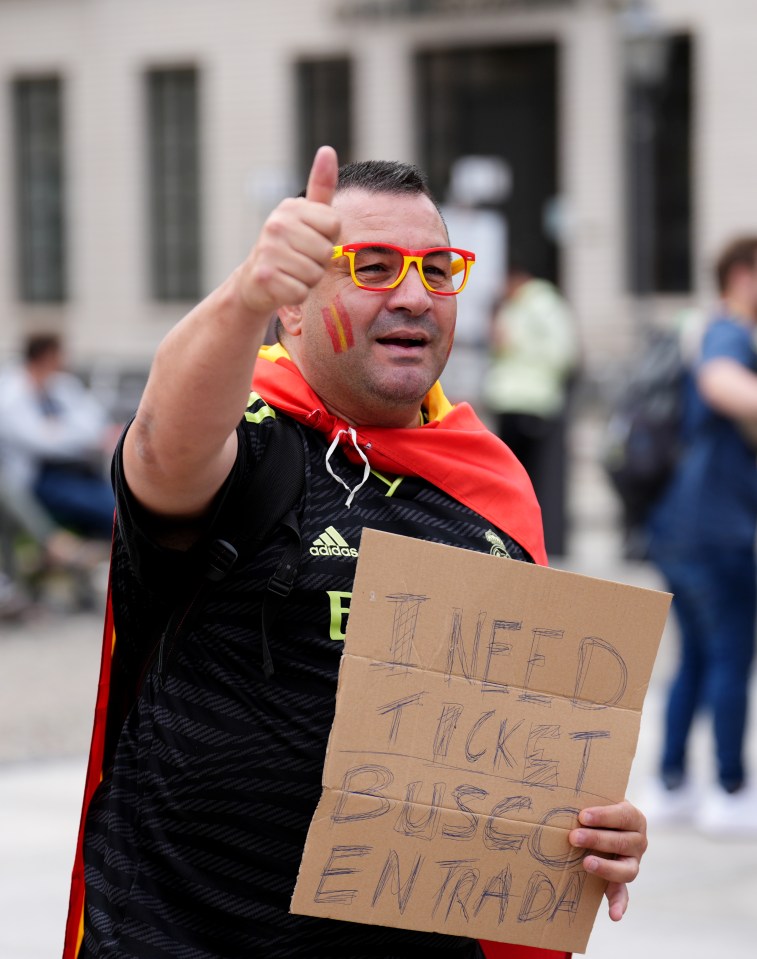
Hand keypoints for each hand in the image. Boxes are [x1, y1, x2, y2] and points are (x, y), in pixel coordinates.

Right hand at [237, 145, 340, 315]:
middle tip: (299, 260)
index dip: (327, 238)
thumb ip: (321, 187)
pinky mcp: (265, 278)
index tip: (310, 240)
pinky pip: (301, 292)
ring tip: (291, 273)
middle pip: (326, 252)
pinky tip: (282, 287)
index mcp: (290, 208)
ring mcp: (268, 250)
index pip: (334, 225)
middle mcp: (276, 224)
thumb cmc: (289, 247)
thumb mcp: (306, 217)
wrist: (255, 281)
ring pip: (315, 274)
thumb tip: (327, 150)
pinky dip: (296, 295)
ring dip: (307, 280)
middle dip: (318, 262)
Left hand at [568, 799, 647, 921]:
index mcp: (634, 818)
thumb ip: (586, 798)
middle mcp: (638, 841)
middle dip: (597, 839)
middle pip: (623, 842)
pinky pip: (624, 894)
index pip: (623, 816)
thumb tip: (558, 792)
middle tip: (573, 837)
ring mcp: (633, 862)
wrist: (605, 824)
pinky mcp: (623, 880)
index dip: (604, 816)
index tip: (582, 816)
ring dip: (606, 868)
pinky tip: (613, 915)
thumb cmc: (596, 809)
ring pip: (626, 869)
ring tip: (586, 864)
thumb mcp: (597, 799)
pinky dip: (619, 904)